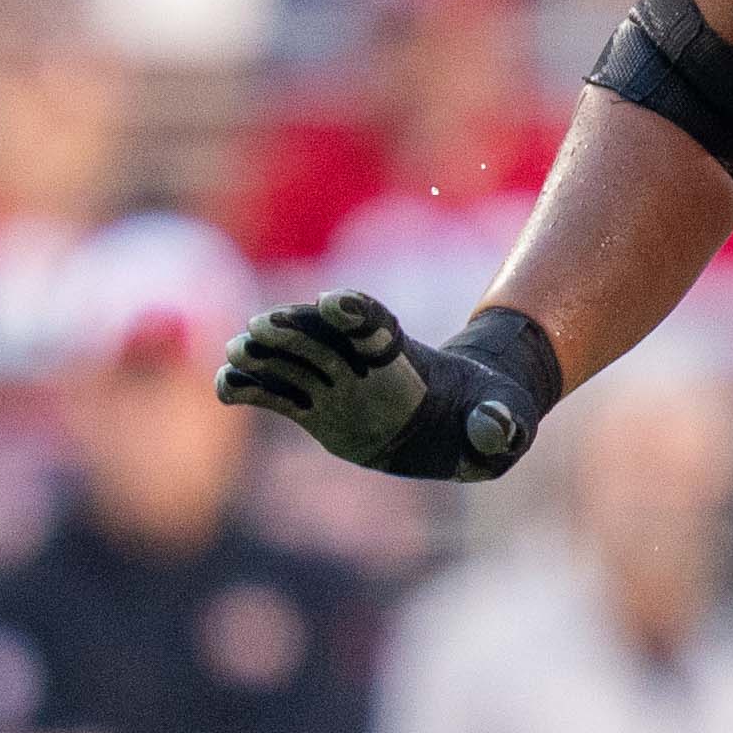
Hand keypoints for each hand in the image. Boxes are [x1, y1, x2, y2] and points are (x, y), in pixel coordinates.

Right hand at [214, 294, 555, 479]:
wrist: (459, 424)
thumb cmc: (488, 417)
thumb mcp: (505, 421)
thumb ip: (499, 425)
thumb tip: (496, 429)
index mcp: (406, 358)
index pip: (376, 324)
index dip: (356, 311)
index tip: (333, 303)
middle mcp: (362, 363)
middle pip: (322, 336)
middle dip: (294, 330)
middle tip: (262, 328)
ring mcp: (334, 382)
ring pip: (290, 359)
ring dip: (264, 354)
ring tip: (237, 353)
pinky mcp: (314, 407)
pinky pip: (275, 394)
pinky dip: (251, 387)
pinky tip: (227, 387)